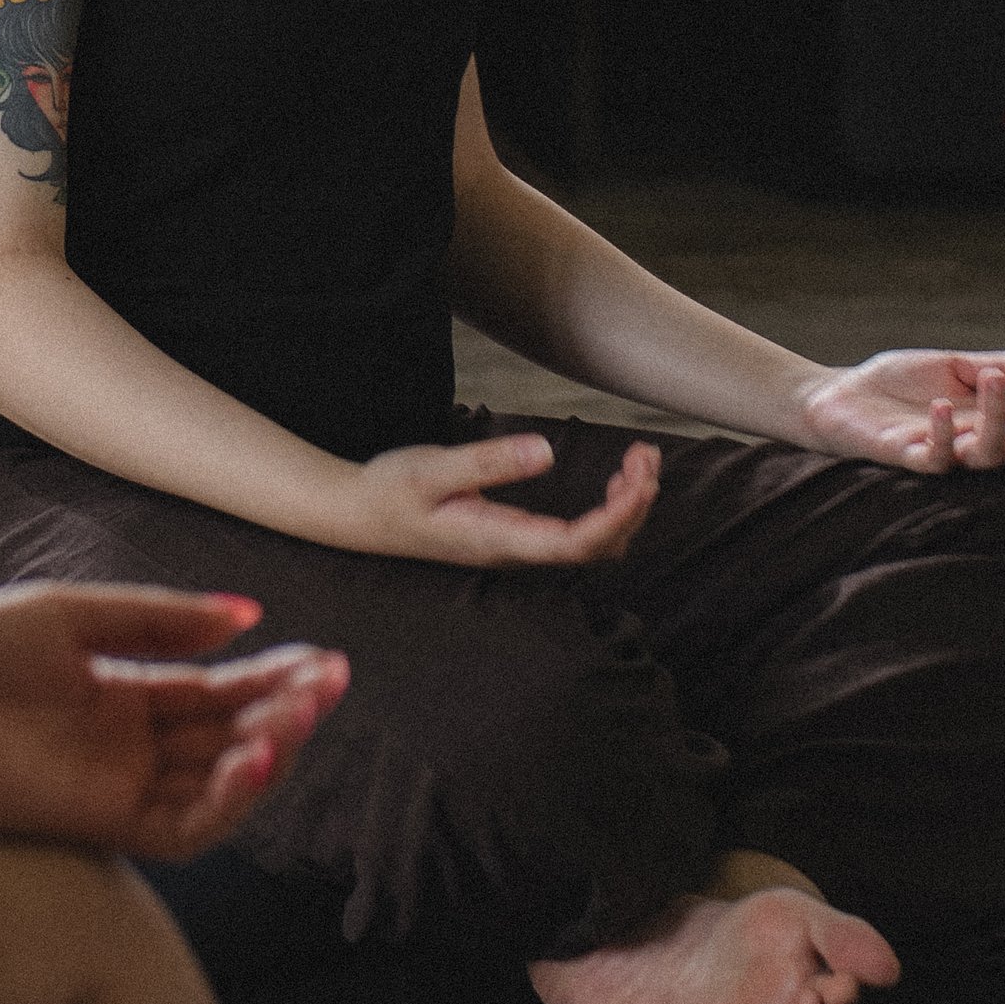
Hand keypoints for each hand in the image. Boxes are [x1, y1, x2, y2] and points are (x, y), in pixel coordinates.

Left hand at [0, 585, 349, 858]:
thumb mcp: (72, 620)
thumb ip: (158, 622)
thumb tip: (247, 616)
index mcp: (122, 697)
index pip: (217, 693)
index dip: (270, 677)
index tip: (321, 657)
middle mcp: (128, 749)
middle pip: (228, 738)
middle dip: (283, 712)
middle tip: (328, 681)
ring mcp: (117, 789)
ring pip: (216, 786)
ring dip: (266, 755)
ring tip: (297, 715)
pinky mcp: (100, 824)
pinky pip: (182, 828)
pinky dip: (225, 801)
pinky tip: (253, 759)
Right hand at [338, 429, 659, 565]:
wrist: (358, 515)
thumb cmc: (390, 490)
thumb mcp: (432, 468)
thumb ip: (488, 462)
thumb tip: (546, 451)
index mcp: (499, 539)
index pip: (578, 542)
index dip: (618, 515)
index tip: (639, 476)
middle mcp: (514, 551)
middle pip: (598, 548)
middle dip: (633, 506)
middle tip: (646, 453)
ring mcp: (515, 547)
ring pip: (592, 546)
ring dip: (624, 509)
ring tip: (638, 462)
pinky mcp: (513, 536)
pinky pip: (577, 536)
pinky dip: (606, 511)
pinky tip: (611, 483)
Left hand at [796, 349, 1004, 473]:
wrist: (840, 393)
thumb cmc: (902, 384)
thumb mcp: (956, 366)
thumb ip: (1002, 366)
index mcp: (991, 427)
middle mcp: (974, 447)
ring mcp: (943, 454)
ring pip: (986, 456)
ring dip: (993, 416)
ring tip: (990, 377)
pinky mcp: (907, 457)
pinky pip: (935, 459)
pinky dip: (943, 434)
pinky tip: (941, 406)